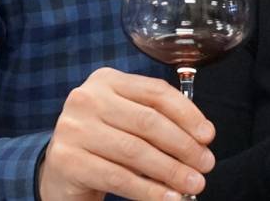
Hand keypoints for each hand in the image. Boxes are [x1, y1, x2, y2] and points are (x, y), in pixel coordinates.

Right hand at [38, 67, 215, 200]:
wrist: (62, 172)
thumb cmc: (104, 143)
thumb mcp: (127, 120)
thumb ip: (158, 119)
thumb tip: (201, 138)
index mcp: (106, 81)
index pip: (155, 92)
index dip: (187, 114)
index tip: (208, 135)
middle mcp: (86, 98)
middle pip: (148, 122)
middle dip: (183, 146)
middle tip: (205, 164)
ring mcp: (73, 128)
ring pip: (135, 151)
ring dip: (171, 171)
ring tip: (193, 185)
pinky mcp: (67, 160)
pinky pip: (119, 177)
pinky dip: (149, 191)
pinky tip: (168, 198)